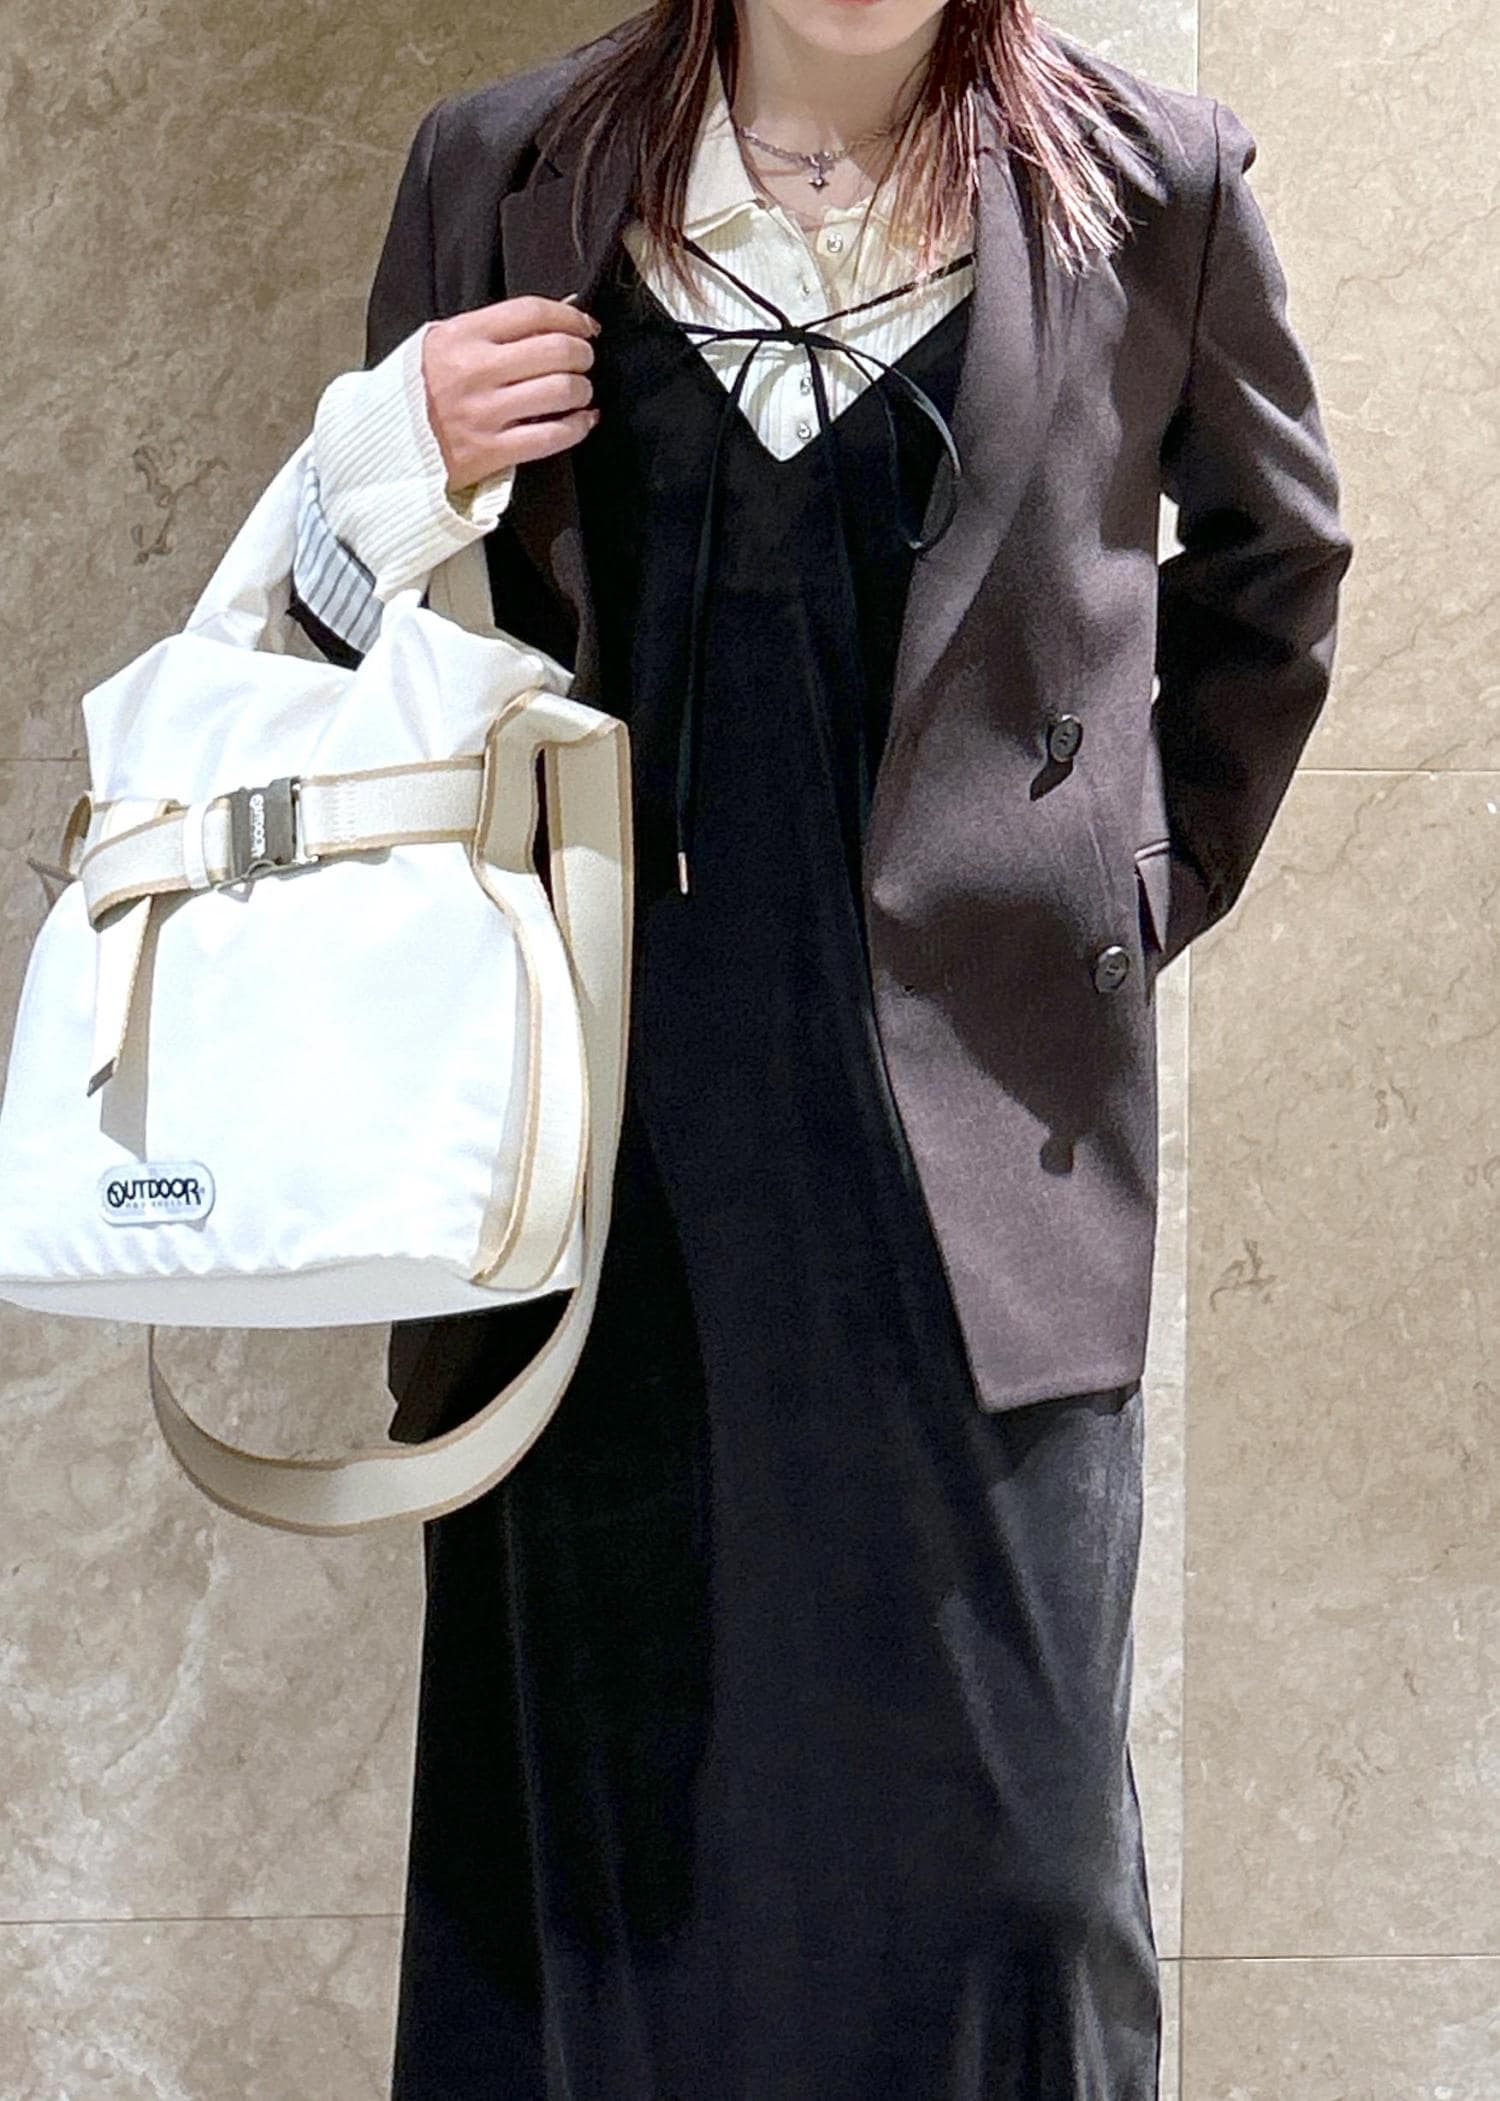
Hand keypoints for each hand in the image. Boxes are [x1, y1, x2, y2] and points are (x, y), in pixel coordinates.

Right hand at [419, 295, 602, 485]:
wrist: (385, 444)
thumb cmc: (421, 391)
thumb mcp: (441, 344)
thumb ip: (489, 331)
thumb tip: (553, 320)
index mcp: (461, 336)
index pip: (531, 312)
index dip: (570, 316)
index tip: (585, 325)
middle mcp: (473, 371)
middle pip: (555, 350)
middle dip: (582, 354)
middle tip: (584, 360)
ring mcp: (483, 413)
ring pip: (560, 391)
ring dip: (582, 389)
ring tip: (579, 391)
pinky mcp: (491, 452)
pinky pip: (552, 436)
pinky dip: (578, 426)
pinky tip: (583, 420)